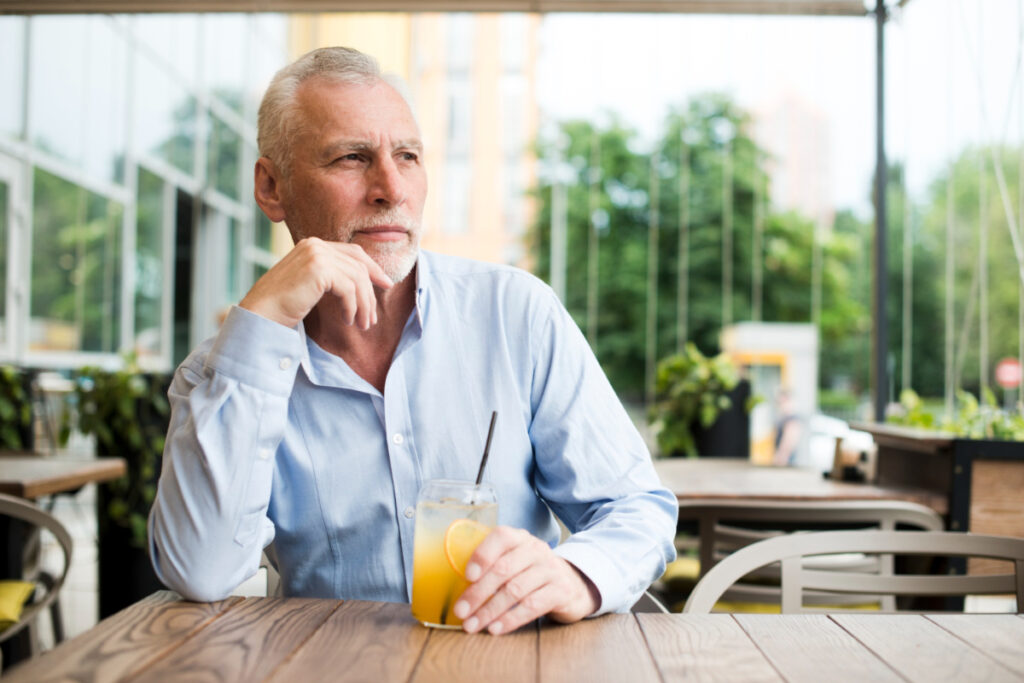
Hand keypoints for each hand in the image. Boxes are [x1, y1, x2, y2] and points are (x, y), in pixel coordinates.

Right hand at [239, 237, 392, 328]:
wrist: (260, 314)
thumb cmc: (283, 305)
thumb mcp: (311, 285)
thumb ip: (331, 277)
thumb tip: (362, 282)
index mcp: (313, 245)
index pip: (353, 252)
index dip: (373, 268)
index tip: (386, 284)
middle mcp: (315, 245)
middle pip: (359, 265)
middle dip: (370, 291)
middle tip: (372, 317)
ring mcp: (316, 254)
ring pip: (357, 278)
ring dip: (363, 305)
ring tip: (363, 324)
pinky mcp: (318, 269)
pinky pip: (349, 289)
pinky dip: (352, 307)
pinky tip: (347, 320)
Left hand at [452, 526, 599, 634]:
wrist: (574, 584)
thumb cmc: (532, 575)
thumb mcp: (516, 561)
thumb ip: (493, 567)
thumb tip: (459, 590)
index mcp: (521, 538)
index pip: (501, 537)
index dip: (482, 555)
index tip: (467, 576)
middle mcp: (537, 550)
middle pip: (503, 569)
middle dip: (478, 593)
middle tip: (461, 612)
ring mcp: (551, 569)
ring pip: (515, 590)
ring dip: (490, 610)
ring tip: (473, 625)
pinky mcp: (561, 591)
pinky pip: (532, 605)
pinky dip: (511, 618)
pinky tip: (496, 628)